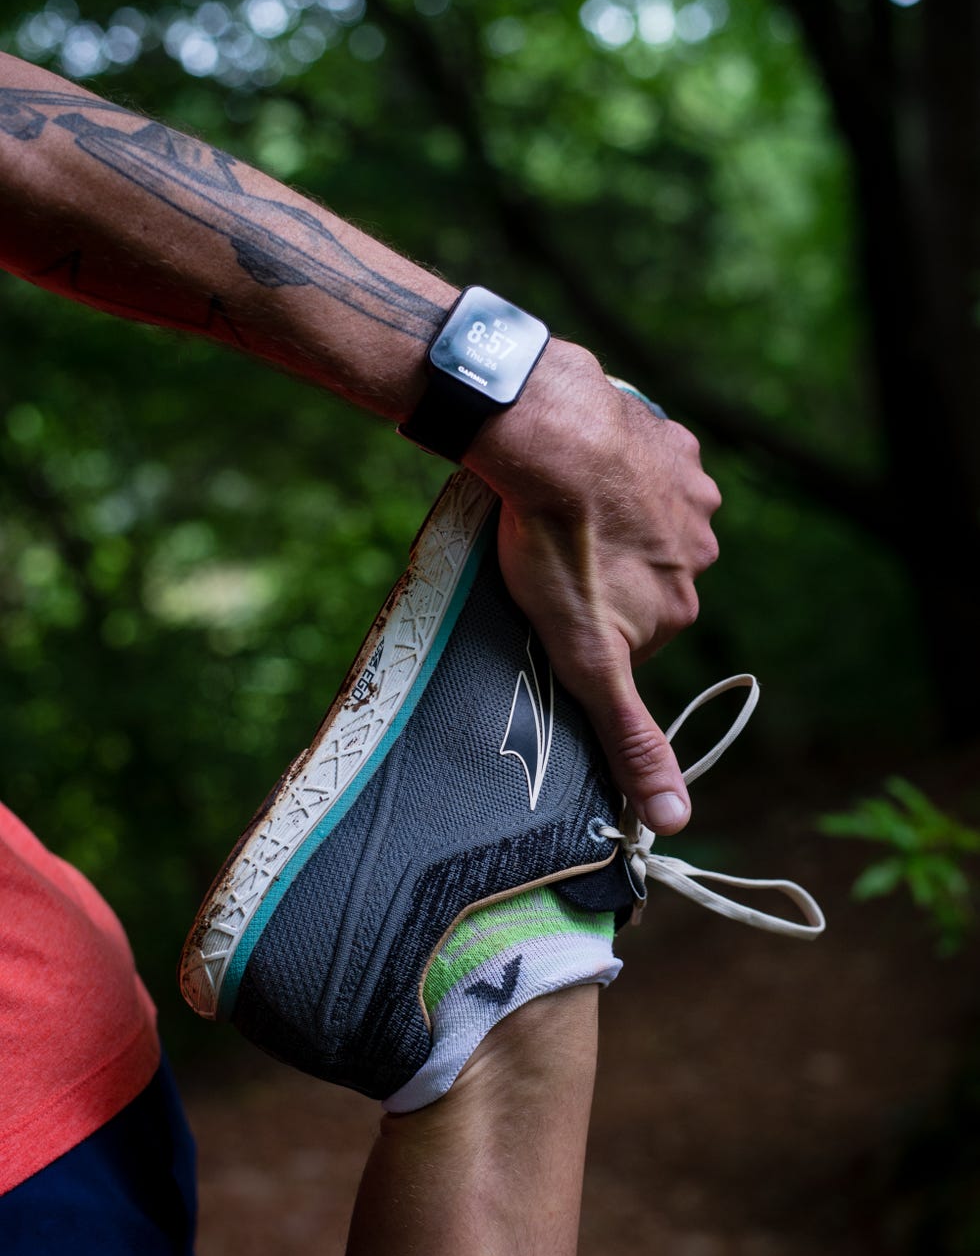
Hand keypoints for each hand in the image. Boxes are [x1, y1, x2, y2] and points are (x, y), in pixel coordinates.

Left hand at [466, 341, 720, 834]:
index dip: (587, 623)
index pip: (633, 633)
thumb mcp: (588, 660)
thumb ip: (630, 736)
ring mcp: (689, 488)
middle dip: (599, 570)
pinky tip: (577, 466)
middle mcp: (701, 549)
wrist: (550, 437)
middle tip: (547, 555)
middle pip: (640, 575)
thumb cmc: (556, 550)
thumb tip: (675, 818)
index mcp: (680, 606)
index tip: (552, 606)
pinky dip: (615, 467)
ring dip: (607, 516)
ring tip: (556, 507)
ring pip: (642, 517)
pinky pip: (646, 461)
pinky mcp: (669, 438)